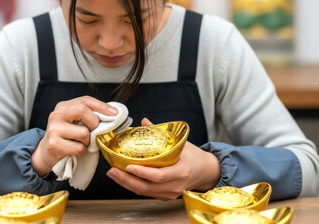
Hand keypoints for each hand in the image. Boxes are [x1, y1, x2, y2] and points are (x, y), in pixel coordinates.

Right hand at [31, 96, 117, 176]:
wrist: (46, 153)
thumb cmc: (65, 137)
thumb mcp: (74, 122)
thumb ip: (88, 115)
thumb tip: (111, 115)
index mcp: (63, 106)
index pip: (85, 100)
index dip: (102, 106)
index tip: (114, 113)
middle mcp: (57, 115)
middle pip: (82, 110)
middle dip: (94, 122)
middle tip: (93, 131)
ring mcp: (54, 129)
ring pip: (83, 132)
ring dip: (87, 141)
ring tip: (80, 143)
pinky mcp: (54, 144)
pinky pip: (79, 148)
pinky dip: (81, 151)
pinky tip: (74, 150)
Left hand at [106, 118, 220, 199]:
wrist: (205, 171)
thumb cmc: (193, 156)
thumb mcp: (180, 143)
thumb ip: (160, 133)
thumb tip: (144, 122)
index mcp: (181, 171)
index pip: (159, 175)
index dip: (142, 172)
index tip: (128, 166)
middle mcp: (175, 185)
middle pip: (147, 187)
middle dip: (126, 180)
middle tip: (112, 170)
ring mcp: (170, 193)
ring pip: (144, 191)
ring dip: (126, 184)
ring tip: (113, 174)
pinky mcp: (165, 196)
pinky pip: (147, 193)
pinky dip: (133, 186)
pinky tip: (123, 178)